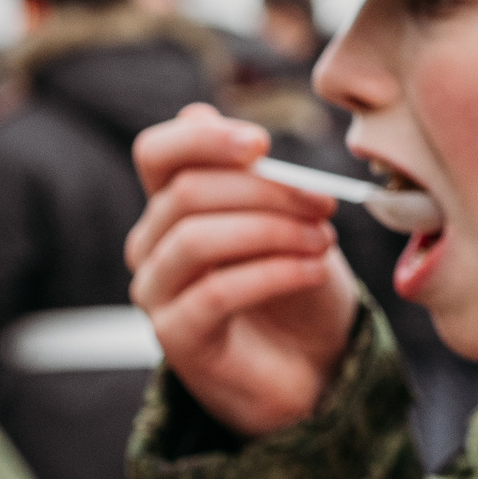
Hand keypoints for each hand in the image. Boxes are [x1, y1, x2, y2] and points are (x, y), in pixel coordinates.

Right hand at [126, 104, 359, 436]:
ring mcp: (157, 292)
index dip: (203, 139)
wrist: (316, 366)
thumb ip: (250, 173)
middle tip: (326, 202)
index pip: (158, 153)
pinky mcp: (176, 338)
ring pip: (198, 238)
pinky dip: (272, 273)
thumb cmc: (299, 284)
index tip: (262, 144)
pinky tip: (313, 270)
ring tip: (324, 240)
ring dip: (272, 231)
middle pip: (189, 192)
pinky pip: (215, 292)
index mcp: (174, 205)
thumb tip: (197, 112)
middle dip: (268, 191)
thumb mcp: (288, 218)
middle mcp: (151, 244)